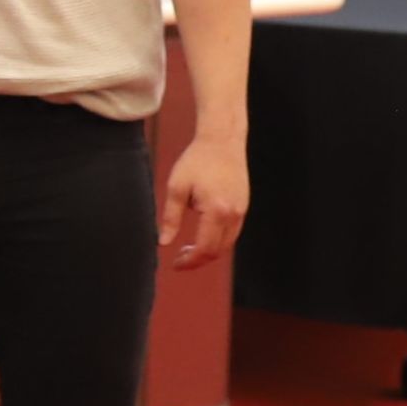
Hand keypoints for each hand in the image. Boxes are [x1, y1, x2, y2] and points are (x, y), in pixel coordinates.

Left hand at [159, 136, 247, 268]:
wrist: (222, 141)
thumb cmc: (196, 161)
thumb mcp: (176, 188)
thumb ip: (170, 218)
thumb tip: (163, 243)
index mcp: (217, 211)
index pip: (205, 248)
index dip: (190, 261)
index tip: (175, 265)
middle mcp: (234, 214)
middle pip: (218, 250)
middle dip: (198, 260)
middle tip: (178, 260)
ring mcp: (242, 210)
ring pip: (227, 243)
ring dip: (209, 251)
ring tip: (187, 249)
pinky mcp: (243, 206)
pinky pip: (232, 232)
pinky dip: (217, 240)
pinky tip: (201, 236)